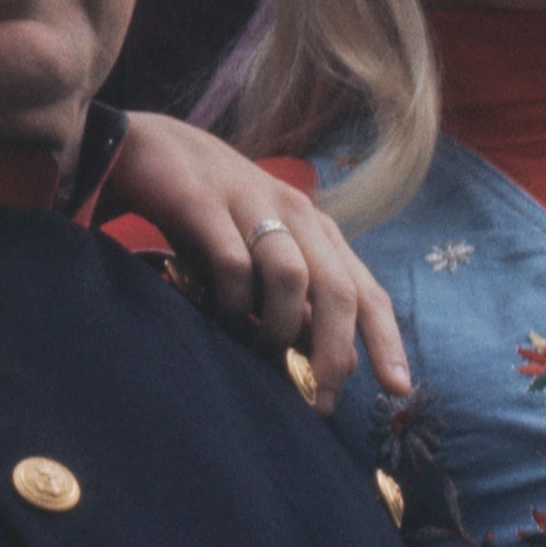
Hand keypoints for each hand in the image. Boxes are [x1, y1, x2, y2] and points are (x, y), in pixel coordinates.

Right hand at [97, 112, 408, 407]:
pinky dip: (229, 301)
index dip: (385, 340)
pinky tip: (214, 315)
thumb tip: (338, 359)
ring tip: (259, 354)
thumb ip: (299, 301)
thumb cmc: (210, 214)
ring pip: (291, 277)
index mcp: (316, 229)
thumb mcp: (261, 256)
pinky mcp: (204, 201)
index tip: (398, 388)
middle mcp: (294, 211)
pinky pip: (232, 263)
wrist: (146, 146)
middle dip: (333, 352)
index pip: (365, 290)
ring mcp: (251, 202)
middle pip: (337, 289)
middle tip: (320, 400)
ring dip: (278, 328)